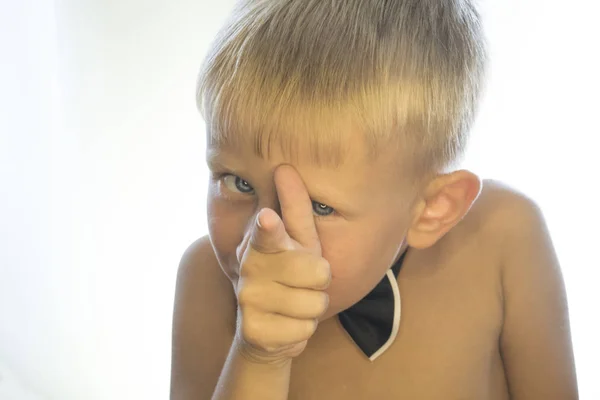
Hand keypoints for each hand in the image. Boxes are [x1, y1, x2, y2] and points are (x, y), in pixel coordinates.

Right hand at [234, 165, 330, 363]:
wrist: (266, 331)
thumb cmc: (291, 277)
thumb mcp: (299, 242)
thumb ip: (295, 210)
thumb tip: (285, 168)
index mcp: (261, 243)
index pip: (267, 234)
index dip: (269, 227)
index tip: (268, 217)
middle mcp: (249, 268)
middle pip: (317, 272)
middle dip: (320, 280)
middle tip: (304, 281)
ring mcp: (248, 301)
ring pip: (315, 304)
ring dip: (313, 306)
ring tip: (295, 304)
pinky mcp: (254, 331)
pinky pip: (305, 329)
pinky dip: (303, 330)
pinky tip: (287, 324)